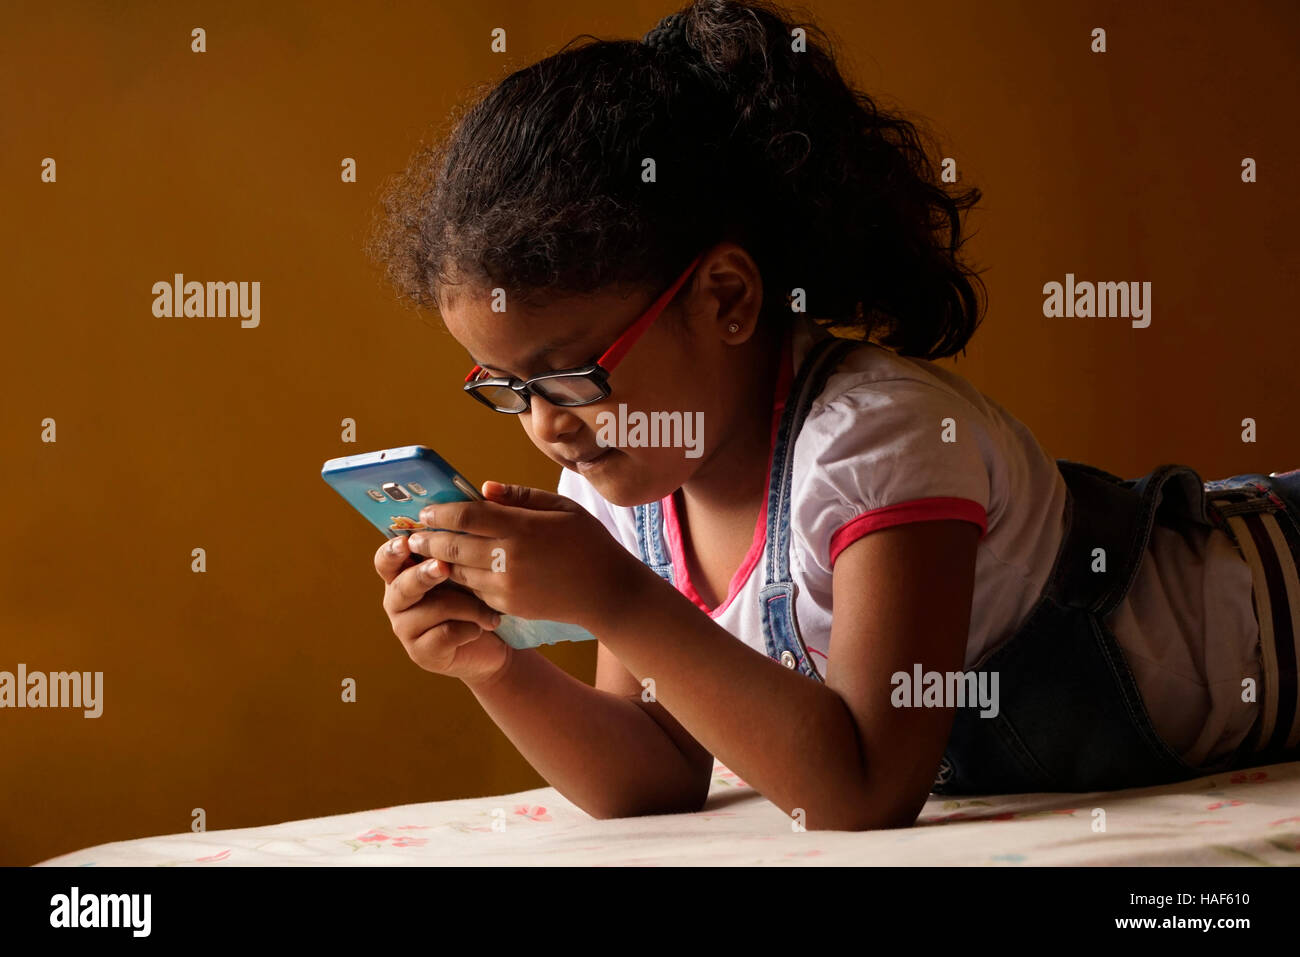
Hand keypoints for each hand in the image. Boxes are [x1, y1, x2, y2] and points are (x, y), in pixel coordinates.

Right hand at [374, 534, 511, 685]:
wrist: (493, 646)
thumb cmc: (476, 600)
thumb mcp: (464, 574)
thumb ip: (453, 555)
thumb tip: (458, 526)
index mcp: (402, 576)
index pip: (385, 561)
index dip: (392, 552)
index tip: (406, 542)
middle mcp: (397, 602)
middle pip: (403, 585)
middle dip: (424, 574)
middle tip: (443, 567)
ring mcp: (406, 630)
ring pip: (433, 609)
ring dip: (468, 606)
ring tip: (490, 611)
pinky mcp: (421, 654)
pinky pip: (445, 634)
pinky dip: (470, 628)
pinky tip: (486, 626)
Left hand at [405, 481, 650, 631]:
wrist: (607, 592)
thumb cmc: (589, 543)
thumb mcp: (562, 508)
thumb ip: (521, 497)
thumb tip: (484, 489)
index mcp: (522, 529)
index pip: (467, 516)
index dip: (441, 511)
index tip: (428, 509)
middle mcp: (508, 559)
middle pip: (452, 547)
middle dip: (427, 539)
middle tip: (413, 533)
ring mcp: (506, 587)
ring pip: (457, 572)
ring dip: (438, 561)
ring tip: (425, 551)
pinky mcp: (507, 606)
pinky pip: (473, 590)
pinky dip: (461, 579)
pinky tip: (454, 571)